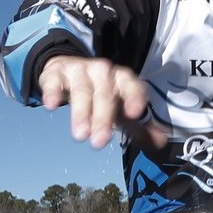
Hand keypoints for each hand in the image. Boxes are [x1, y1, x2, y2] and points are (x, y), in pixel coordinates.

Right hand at [39, 56, 167, 149]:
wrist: (69, 71)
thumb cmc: (101, 94)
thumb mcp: (120, 109)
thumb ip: (139, 126)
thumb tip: (160, 141)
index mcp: (122, 79)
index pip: (131, 85)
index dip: (134, 97)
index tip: (135, 113)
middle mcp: (102, 72)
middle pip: (105, 93)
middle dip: (103, 118)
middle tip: (99, 142)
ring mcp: (79, 70)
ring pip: (82, 89)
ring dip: (81, 112)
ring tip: (80, 135)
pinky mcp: (56, 73)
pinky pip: (55, 81)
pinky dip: (53, 91)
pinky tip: (52, 105)